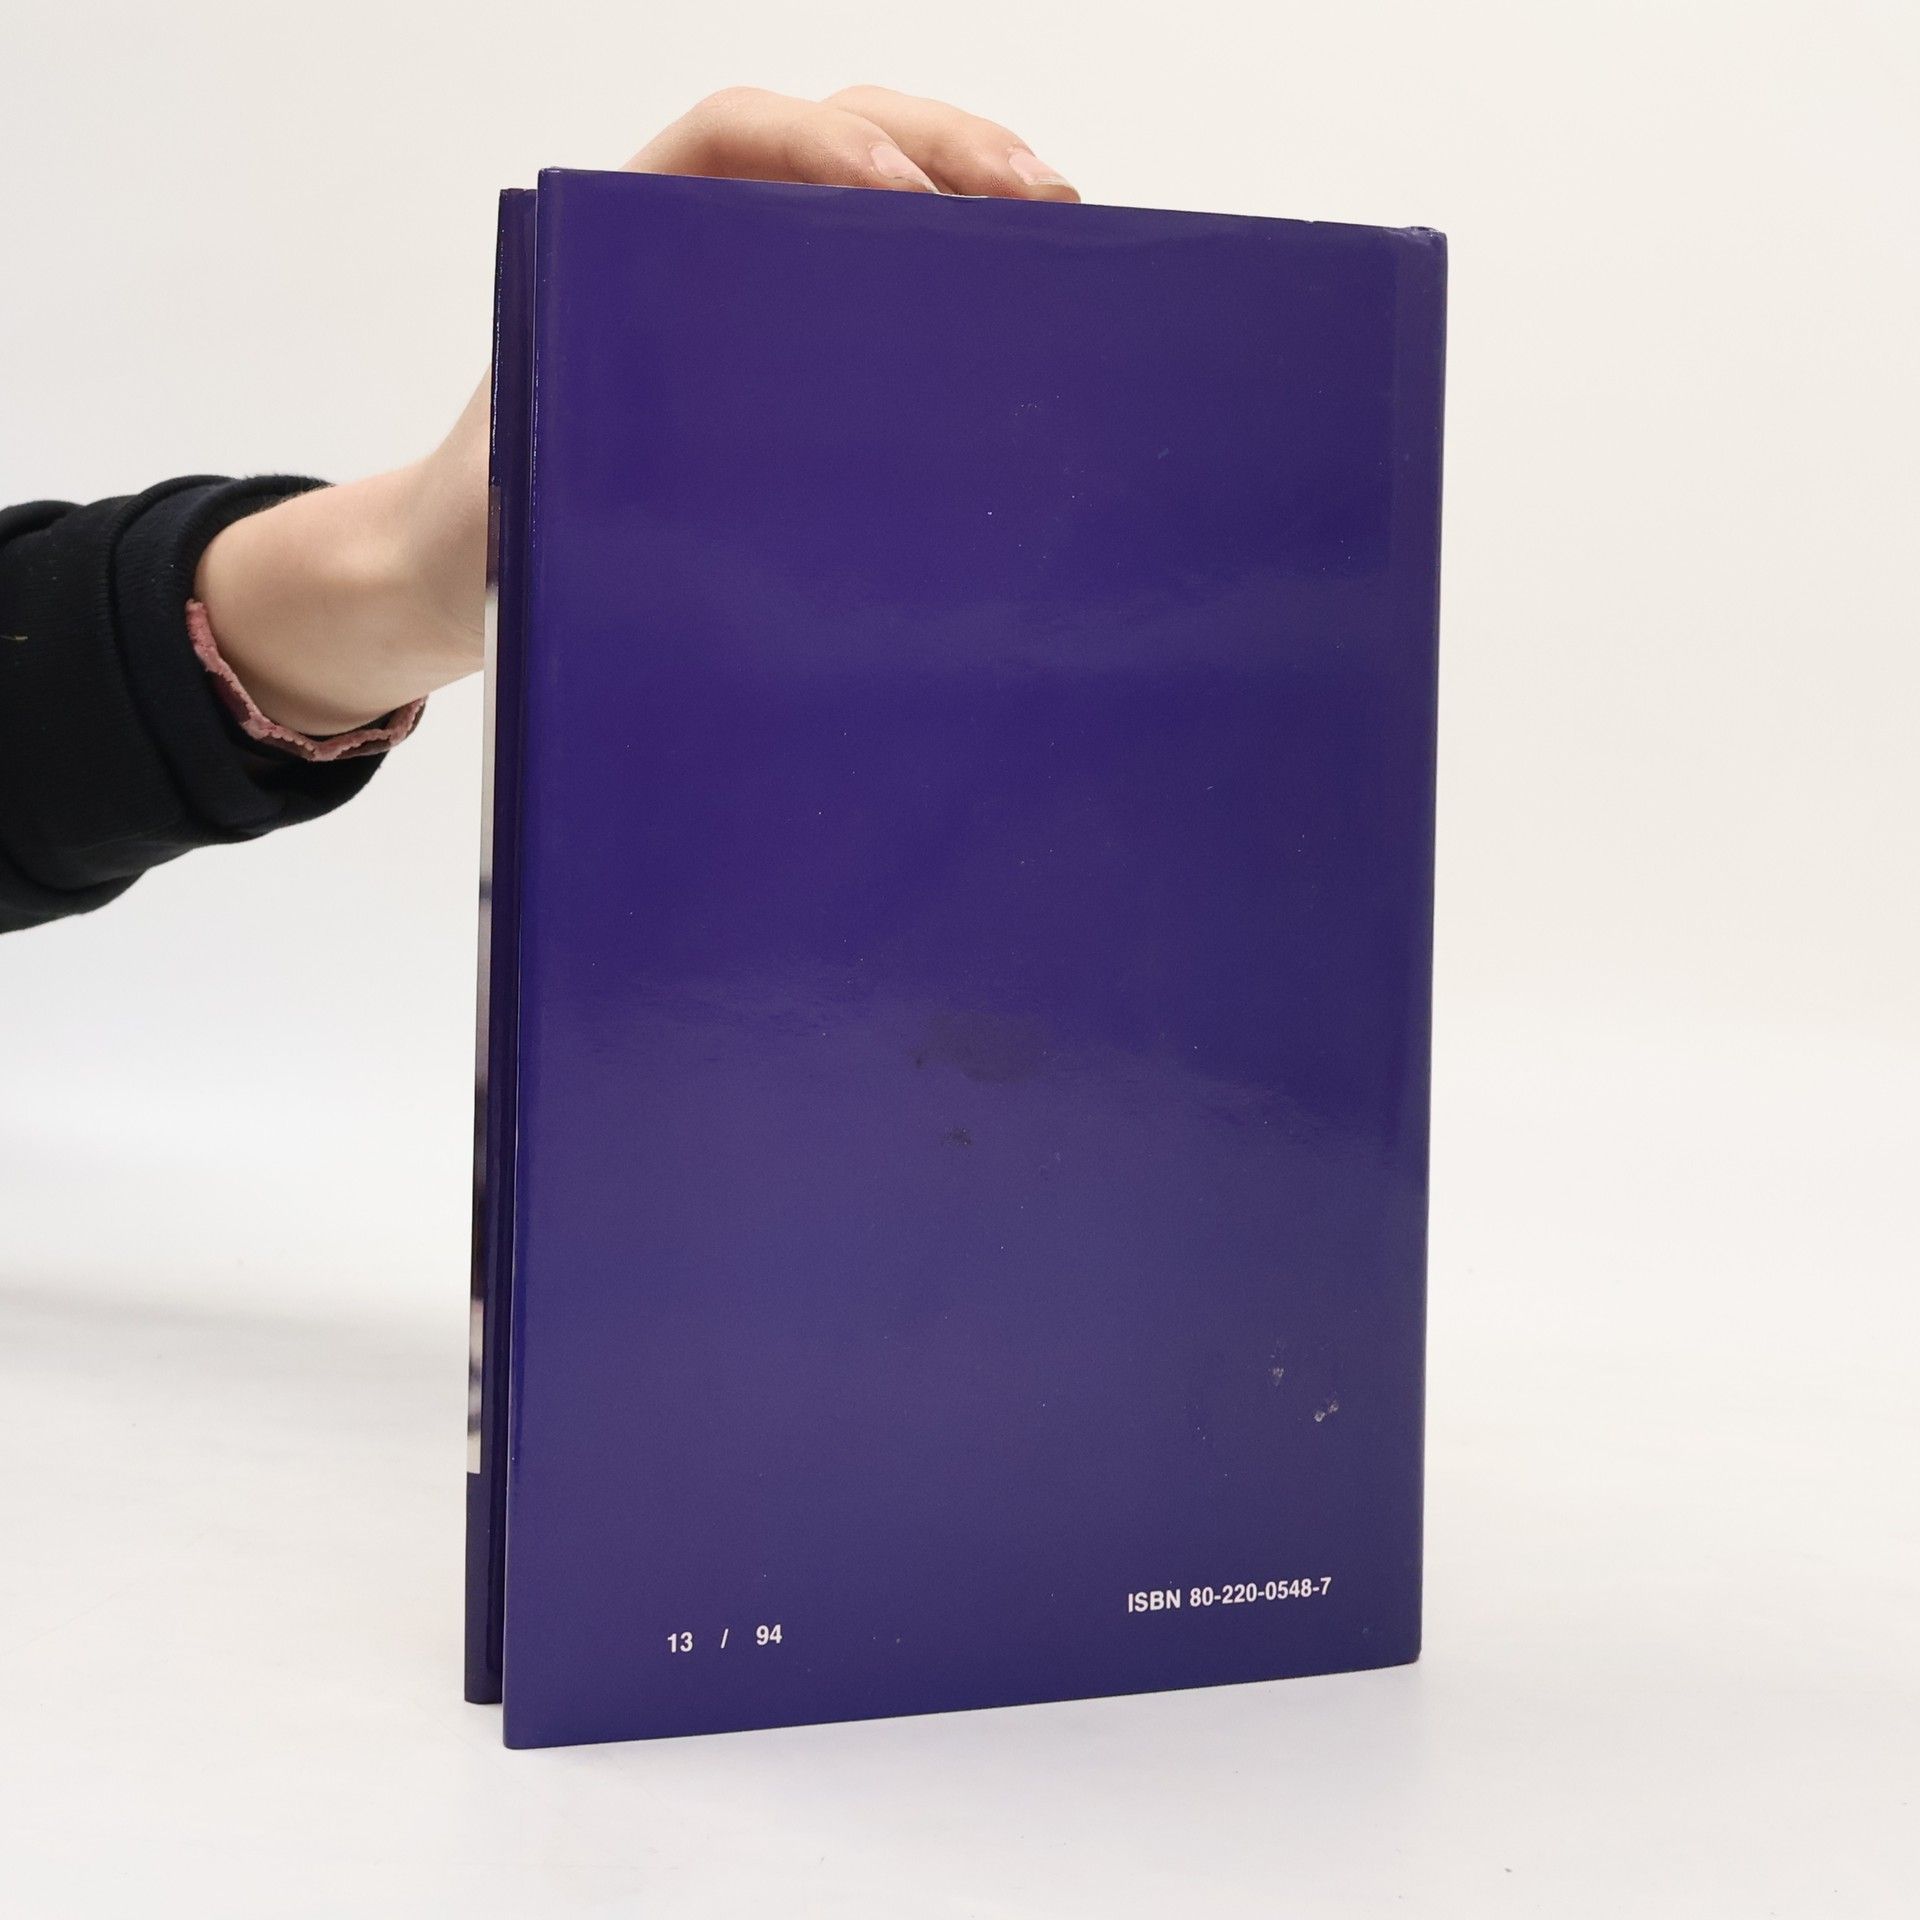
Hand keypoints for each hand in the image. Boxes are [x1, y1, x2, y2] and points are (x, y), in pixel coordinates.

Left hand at [195, 89, 1078, 737]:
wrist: (449, 573)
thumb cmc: (483, 534)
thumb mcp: (531, 510)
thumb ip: (596, 497)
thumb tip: (715, 556)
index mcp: (612, 250)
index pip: (730, 139)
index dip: (823, 145)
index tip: (903, 198)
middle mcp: (683, 251)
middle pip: (823, 138)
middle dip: (940, 148)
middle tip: (1042, 201)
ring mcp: (735, 298)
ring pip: (860, 190)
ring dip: (964, 187)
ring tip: (1061, 224)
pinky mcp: (776, 357)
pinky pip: (865, 276)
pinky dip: (943, 262)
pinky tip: (1011, 291)